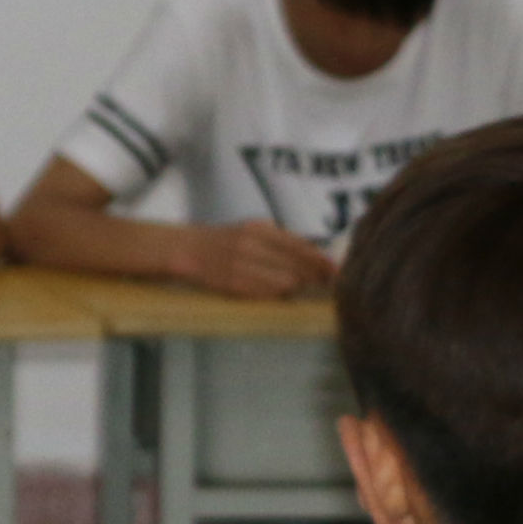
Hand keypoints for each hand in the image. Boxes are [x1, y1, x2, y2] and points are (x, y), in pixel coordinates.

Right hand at [181, 221, 338, 301]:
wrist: (186, 249)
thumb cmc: (224, 241)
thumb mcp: (251, 231)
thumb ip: (279, 242)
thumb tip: (315, 257)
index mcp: (258, 228)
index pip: (299, 245)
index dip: (320, 259)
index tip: (336, 269)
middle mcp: (251, 244)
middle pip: (296, 265)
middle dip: (315, 275)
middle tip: (327, 282)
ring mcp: (241, 264)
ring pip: (285, 281)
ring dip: (296, 286)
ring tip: (300, 287)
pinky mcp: (233, 283)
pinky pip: (267, 293)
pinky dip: (278, 294)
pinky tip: (280, 293)